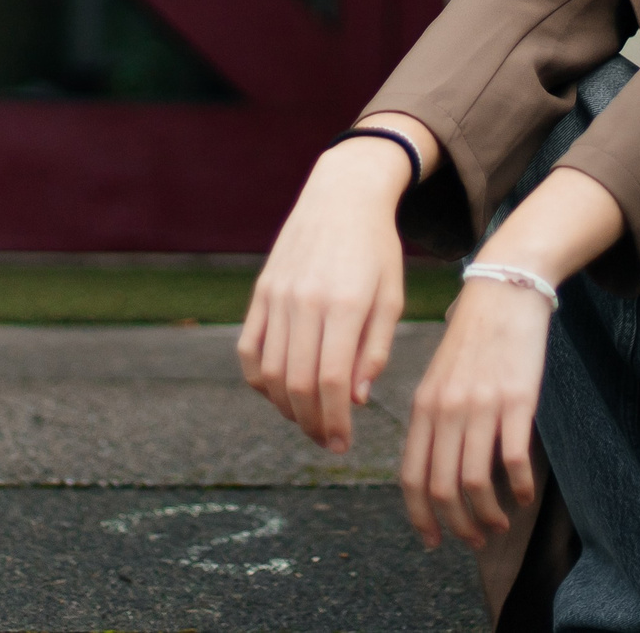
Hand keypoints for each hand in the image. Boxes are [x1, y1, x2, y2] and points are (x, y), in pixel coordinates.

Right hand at [238, 123, 428, 452]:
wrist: (342, 195)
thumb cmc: (376, 249)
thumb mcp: (391, 298)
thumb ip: (374, 350)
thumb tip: (354, 399)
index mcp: (346, 304)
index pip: (330, 382)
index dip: (334, 422)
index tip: (343, 445)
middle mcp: (306, 301)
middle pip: (297, 384)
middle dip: (311, 424)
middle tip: (329, 442)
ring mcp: (278, 296)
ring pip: (270, 372)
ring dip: (286, 408)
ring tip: (308, 422)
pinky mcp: (261, 292)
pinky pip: (248, 349)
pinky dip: (259, 381)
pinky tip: (279, 394)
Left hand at [399, 165, 624, 550]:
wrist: (502, 291)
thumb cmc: (472, 340)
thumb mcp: (439, 378)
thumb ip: (433, 420)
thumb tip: (433, 471)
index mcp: (422, 408)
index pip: (411, 477)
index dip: (421, 517)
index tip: (435, 541)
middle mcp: (445, 411)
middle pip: (442, 488)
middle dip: (458, 525)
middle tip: (476, 540)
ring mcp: (480, 406)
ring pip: (475, 482)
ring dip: (488, 514)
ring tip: (501, 522)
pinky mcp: (516, 400)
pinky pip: (513, 459)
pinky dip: (520, 486)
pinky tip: (527, 493)